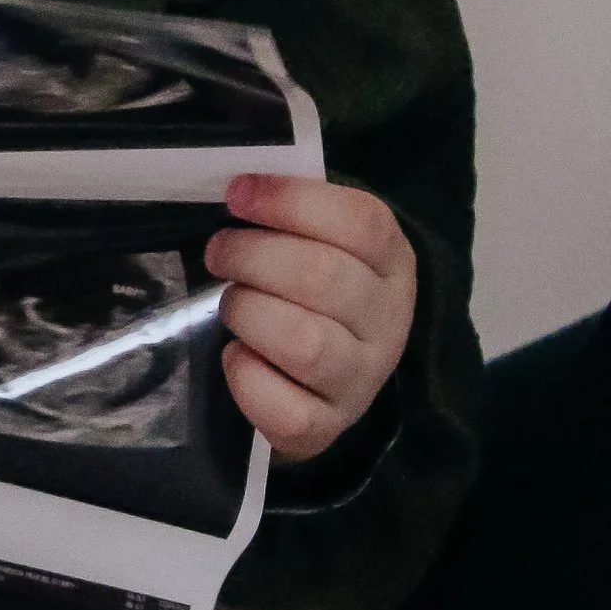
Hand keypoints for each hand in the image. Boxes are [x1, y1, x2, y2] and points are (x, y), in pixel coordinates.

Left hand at [205, 173, 414, 459]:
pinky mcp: (327, 428)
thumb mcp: (322, 243)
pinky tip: (236, 356)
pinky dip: (247, 379)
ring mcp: (361, 380)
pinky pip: (288, 412)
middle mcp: (388, 322)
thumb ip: (294, 212)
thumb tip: (238, 182)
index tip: (237, 193)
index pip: (360, 222)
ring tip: (230, 302)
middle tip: (218, 251)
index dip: (291, 201)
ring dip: (249, 312)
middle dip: (252, 256)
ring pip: (305, 343)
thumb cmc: (314, 291)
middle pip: (323, 278)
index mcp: (392, 262)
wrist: (328, 382)